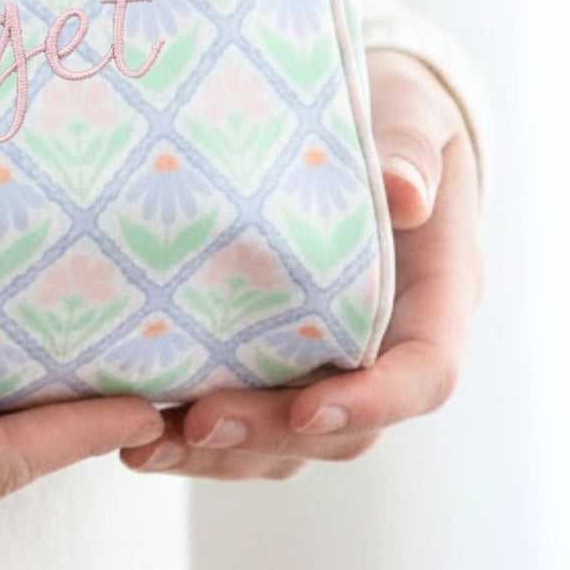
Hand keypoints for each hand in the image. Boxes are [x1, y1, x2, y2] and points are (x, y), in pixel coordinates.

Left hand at [119, 48, 483, 479]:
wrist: (363, 126)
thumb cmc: (394, 117)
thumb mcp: (408, 118)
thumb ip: (407, 155)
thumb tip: (403, 195)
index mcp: (434, 301)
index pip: (423, 375)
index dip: (372, 401)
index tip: (309, 406)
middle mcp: (386, 349)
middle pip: (344, 428)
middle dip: (268, 432)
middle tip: (194, 422)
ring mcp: (332, 365)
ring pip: (290, 442)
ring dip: (221, 453)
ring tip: (144, 445)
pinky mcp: (279, 363)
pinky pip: (250, 423)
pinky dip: (196, 436)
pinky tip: (134, 429)